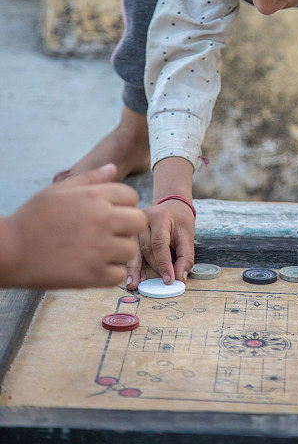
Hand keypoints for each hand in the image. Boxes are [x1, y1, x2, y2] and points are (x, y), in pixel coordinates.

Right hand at [3, 164, 146, 288]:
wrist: (11, 250)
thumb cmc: (33, 218)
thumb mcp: (59, 191)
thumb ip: (90, 178)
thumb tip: (114, 168)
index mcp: (94, 197)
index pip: (131, 196)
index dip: (122, 204)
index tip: (109, 214)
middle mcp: (102, 220)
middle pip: (139, 221)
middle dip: (128, 226)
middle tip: (110, 233)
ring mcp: (100, 249)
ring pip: (131, 249)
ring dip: (119, 251)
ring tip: (99, 251)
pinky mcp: (93, 275)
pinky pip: (119, 274)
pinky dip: (109, 273)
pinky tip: (93, 267)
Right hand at [127, 199, 194, 285]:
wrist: (171, 205)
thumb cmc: (180, 221)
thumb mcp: (188, 236)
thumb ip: (185, 257)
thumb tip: (179, 279)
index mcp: (159, 218)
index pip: (160, 243)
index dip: (164, 264)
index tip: (169, 280)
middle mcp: (143, 220)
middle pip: (146, 248)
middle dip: (154, 267)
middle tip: (161, 284)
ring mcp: (133, 226)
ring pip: (134, 250)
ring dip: (135, 269)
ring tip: (134, 285)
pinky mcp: (129, 233)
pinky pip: (131, 251)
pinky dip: (134, 266)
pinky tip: (134, 278)